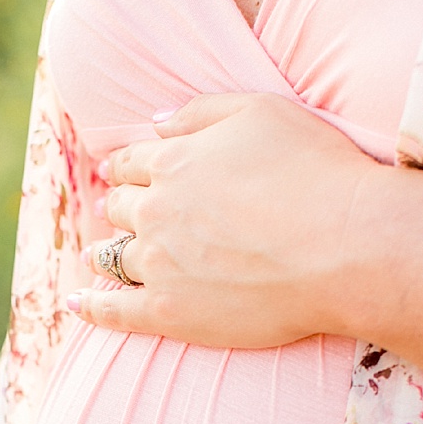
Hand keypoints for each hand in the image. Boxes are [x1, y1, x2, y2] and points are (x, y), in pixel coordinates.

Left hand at [68, 92, 378, 347]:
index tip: (119, 173)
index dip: (126, 167)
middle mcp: (155, 211)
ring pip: (113, 256)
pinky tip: (76, 305)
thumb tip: (156, 121)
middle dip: (118, 206)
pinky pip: (114, 310)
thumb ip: (201, 112)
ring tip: (96, 256)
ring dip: (103, 253)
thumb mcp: (262, 112)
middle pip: (121, 208)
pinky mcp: (166, 311)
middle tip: (115, 211)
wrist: (345, 247)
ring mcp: (157, 264)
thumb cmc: (316, 172)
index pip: (134, 163)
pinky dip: (91, 307)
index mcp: (172, 161)